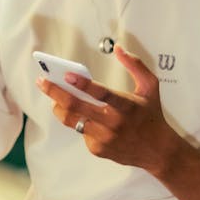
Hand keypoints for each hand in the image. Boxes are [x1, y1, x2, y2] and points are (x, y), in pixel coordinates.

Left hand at [37, 45, 176, 174]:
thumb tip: (119, 48)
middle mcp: (114, 124)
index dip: (83, 84)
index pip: (102, 94)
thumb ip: (135, 65)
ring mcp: (104, 139)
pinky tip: (82, 115)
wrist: (158, 151)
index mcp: (127, 106)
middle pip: (76, 107)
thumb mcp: (150, 87)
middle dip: (55, 92)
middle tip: (42, 81)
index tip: (66, 74)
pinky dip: (78, 121)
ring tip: (54, 97)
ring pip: (72, 120)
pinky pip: (80, 132)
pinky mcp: (98, 149)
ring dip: (59, 106)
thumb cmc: (152, 115)